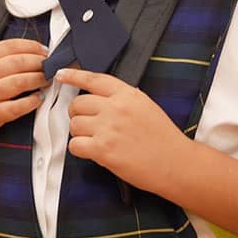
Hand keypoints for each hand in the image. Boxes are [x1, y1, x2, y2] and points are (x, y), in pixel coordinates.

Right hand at [0, 39, 49, 152]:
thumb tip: (30, 53)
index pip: (9, 46)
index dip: (31, 46)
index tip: (44, 50)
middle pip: (18, 62)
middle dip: (39, 62)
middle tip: (51, 66)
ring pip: (20, 82)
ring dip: (39, 79)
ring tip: (48, 80)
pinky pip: (17, 107)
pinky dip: (31, 102)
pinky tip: (39, 99)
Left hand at [60, 68, 188, 193]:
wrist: (177, 163)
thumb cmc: (164, 138)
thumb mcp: (146, 106)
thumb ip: (123, 99)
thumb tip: (99, 99)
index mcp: (127, 94)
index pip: (93, 79)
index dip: (74, 75)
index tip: (61, 75)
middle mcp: (115, 107)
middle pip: (78, 103)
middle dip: (77, 114)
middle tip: (87, 124)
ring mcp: (108, 128)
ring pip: (74, 124)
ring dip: (79, 133)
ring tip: (94, 140)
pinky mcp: (103, 150)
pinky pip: (75, 145)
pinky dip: (79, 149)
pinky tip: (92, 152)